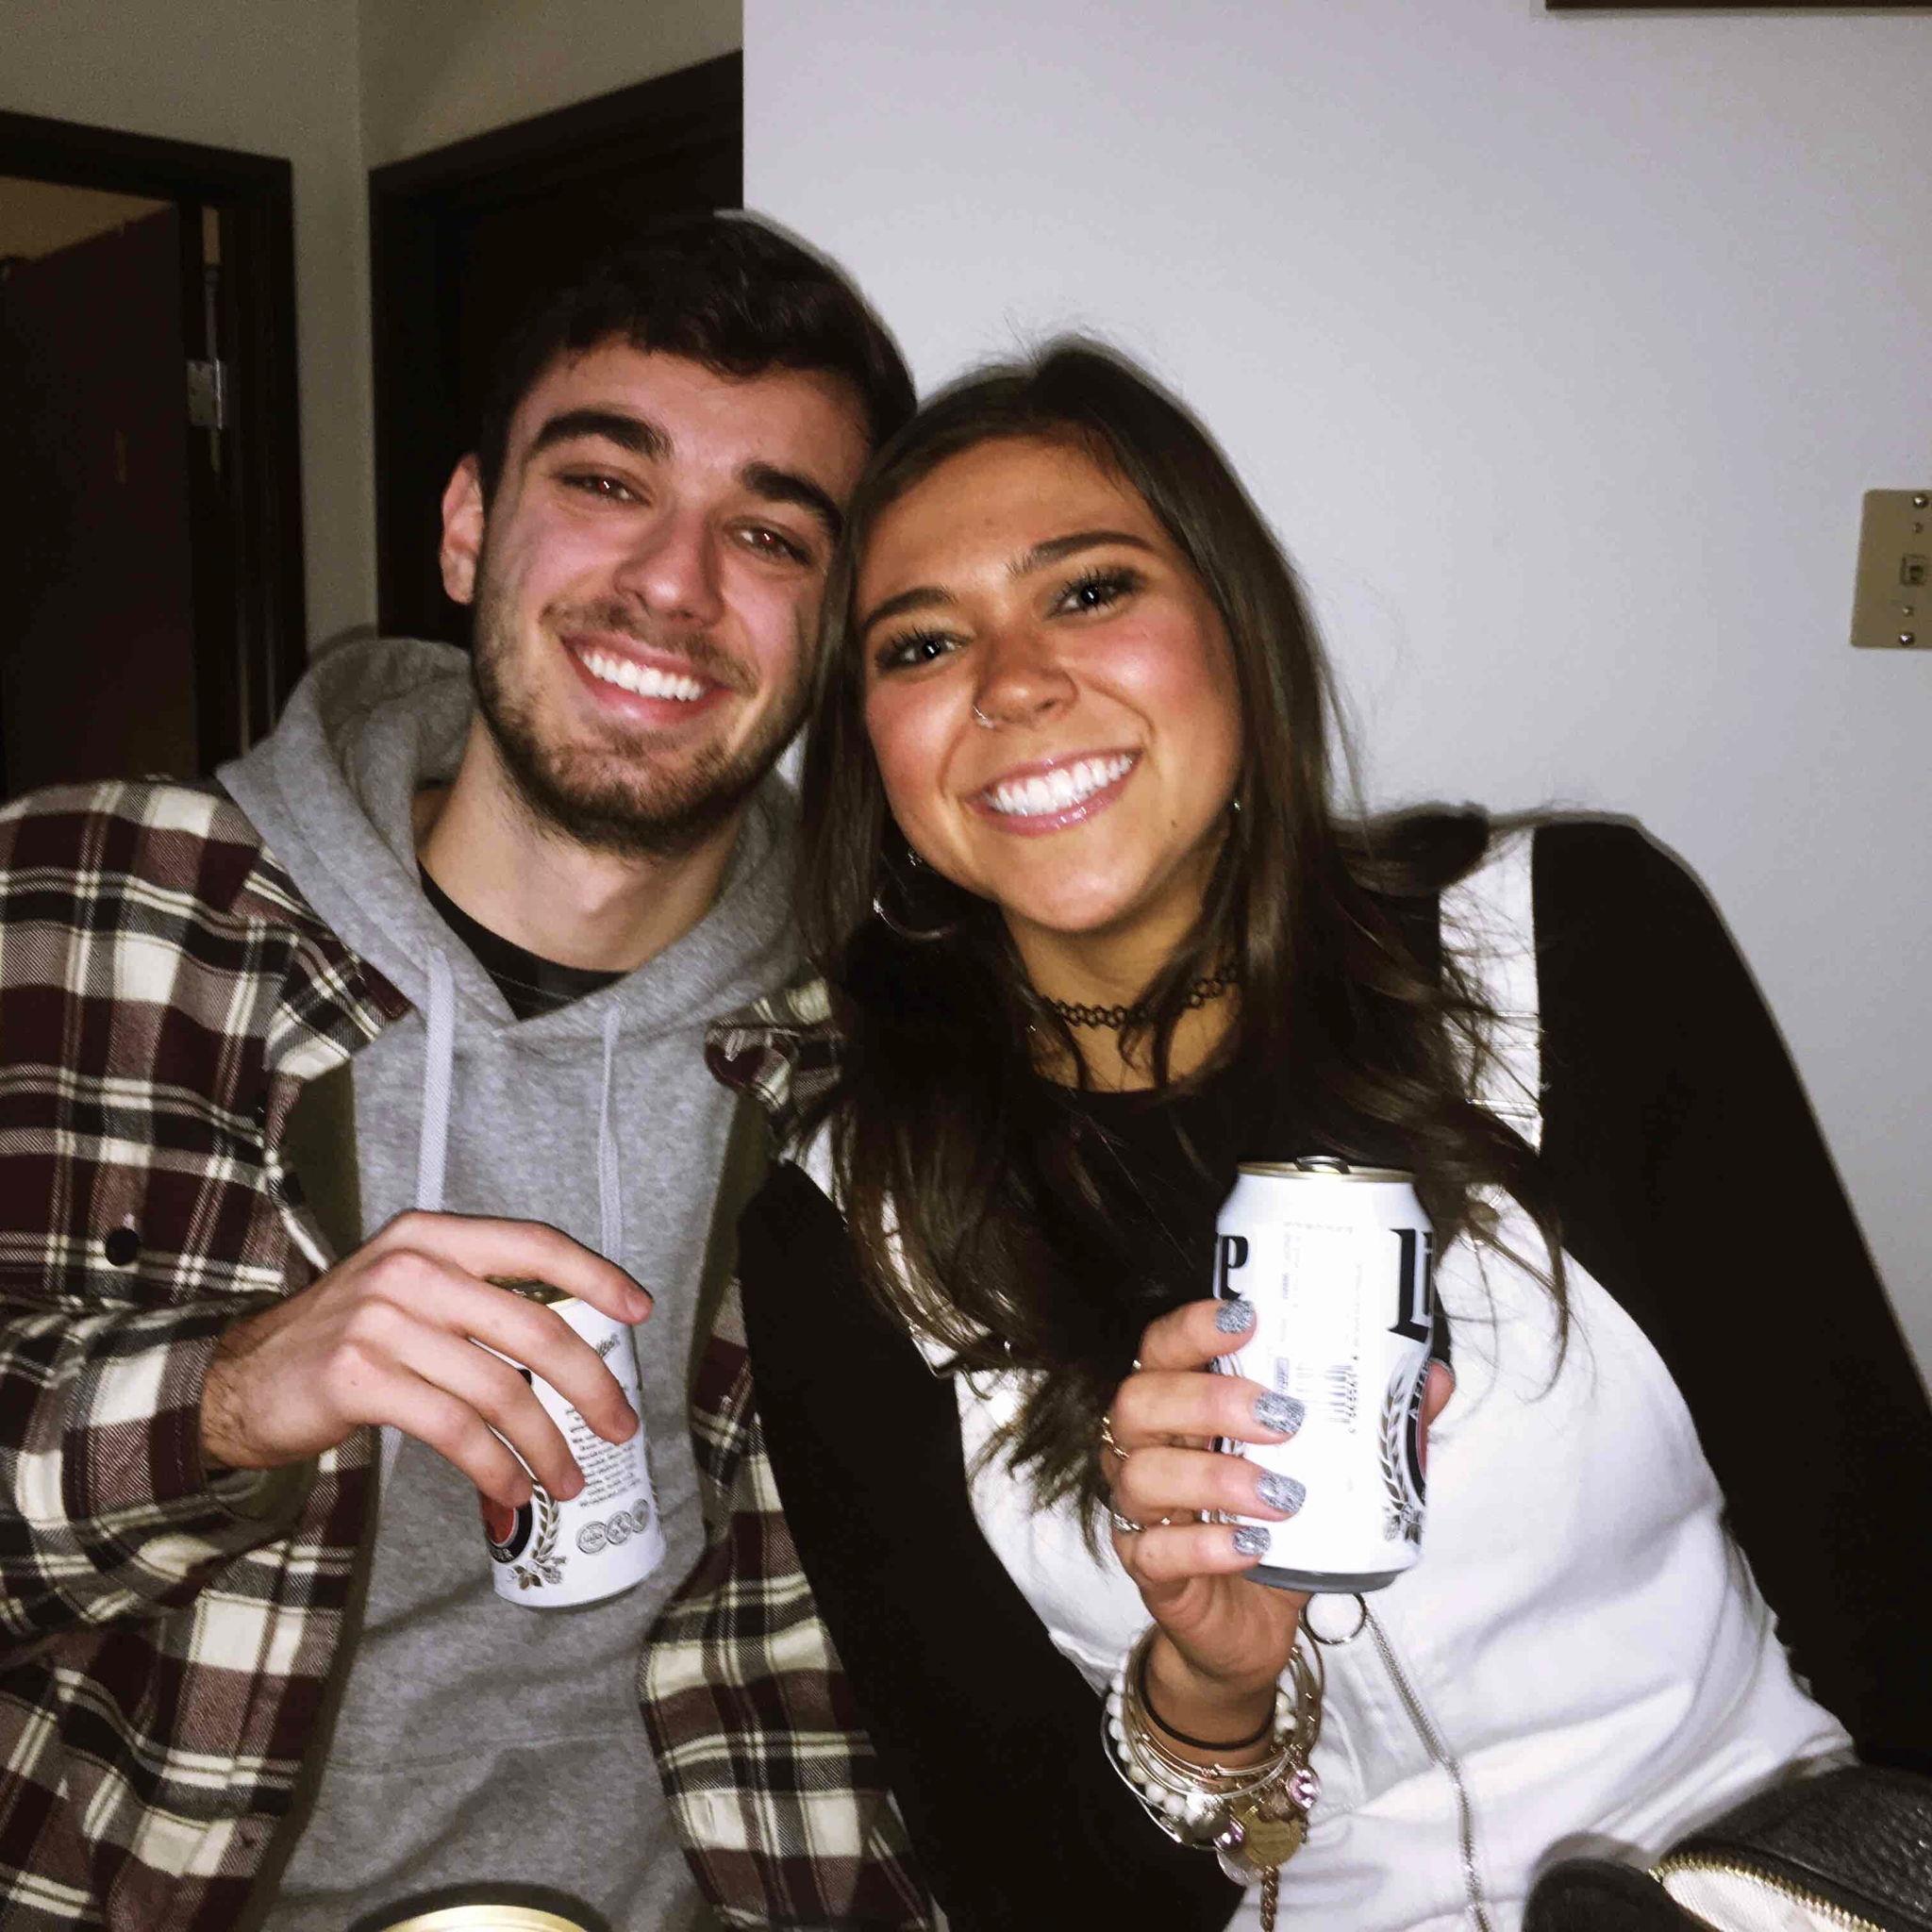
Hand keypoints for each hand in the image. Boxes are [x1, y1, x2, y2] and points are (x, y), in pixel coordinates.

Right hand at [200, 1211, 651, 1508]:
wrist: (240, 1379)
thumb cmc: (344, 1339)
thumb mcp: (408, 1291)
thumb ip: (477, 1300)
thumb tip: (573, 1352)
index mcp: (434, 1236)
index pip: (534, 1244)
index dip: (595, 1276)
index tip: (640, 1310)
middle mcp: (411, 1266)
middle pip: (534, 1328)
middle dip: (591, 1385)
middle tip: (620, 1426)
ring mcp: (382, 1320)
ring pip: (500, 1391)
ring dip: (543, 1447)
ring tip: (565, 1480)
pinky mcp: (359, 1377)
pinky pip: (454, 1430)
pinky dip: (493, 1469)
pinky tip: (508, 1495)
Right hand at [1103, 1297, 1452, 1749]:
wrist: (1249, 1628)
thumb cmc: (1280, 1532)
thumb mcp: (1328, 1475)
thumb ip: (1374, 1427)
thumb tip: (1434, 1378)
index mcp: (1180, 1407)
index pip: (1163, 1348)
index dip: (1193, 1327)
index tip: (1247, 1319)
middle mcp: (1146, 1449)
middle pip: (1141, 1400)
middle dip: (1210, 1400)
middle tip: (1285, 1418)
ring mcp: (1139, 1511)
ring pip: (1142, 1474)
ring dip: (1215, 1477)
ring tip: (1284, 1495)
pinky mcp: (1148, 1572)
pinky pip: (1154, 1553)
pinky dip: (1204, 1546)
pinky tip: (1253, 1546)